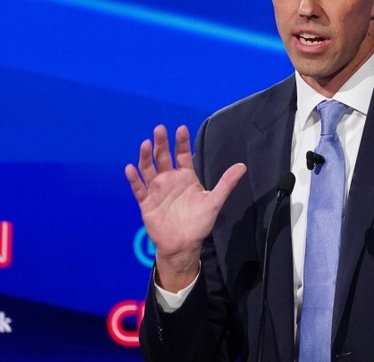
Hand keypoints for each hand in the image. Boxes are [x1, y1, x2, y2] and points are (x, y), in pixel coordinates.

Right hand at [125, 124, 245, 291]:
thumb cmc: (199, 222)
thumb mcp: (214, 201)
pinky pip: (138, 188)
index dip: (181, 142)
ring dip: (146, 156)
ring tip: (146, 144)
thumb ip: (226, 183)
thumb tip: (243, 166)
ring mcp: (156, 189)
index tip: (180, 128)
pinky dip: (134, 179)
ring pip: (149, 169)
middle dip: (161, 143)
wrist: (184, 244)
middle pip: (163, 157)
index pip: (182, 154)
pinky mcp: (146, 202)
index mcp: (185, 176)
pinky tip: (131, 168)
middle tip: (159, 129)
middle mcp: (169, 179)